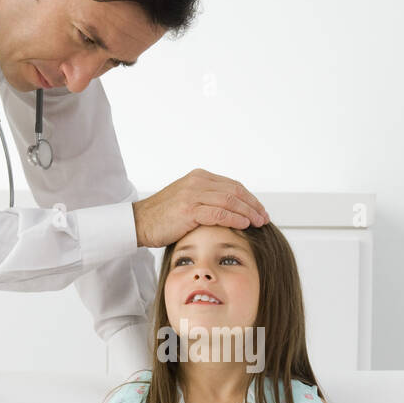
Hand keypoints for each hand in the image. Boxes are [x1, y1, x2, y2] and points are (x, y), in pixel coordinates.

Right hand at [132, 169, 269, 247]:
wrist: (139, 222)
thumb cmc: (162, 217)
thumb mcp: (187, 202)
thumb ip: (206, 201)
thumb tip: (229, 212)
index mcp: (199, 177)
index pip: (232, 185)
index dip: (249, 198)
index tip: (260, 211)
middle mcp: (198, 182)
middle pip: (235, 191)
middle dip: (253, 205)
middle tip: (264, 218)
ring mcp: (193, 194)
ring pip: (230, 200)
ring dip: (248, 212)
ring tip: (259, 223)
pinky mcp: (189, 209)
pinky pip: (218, 212)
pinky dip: (234, 218)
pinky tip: (244, 224)